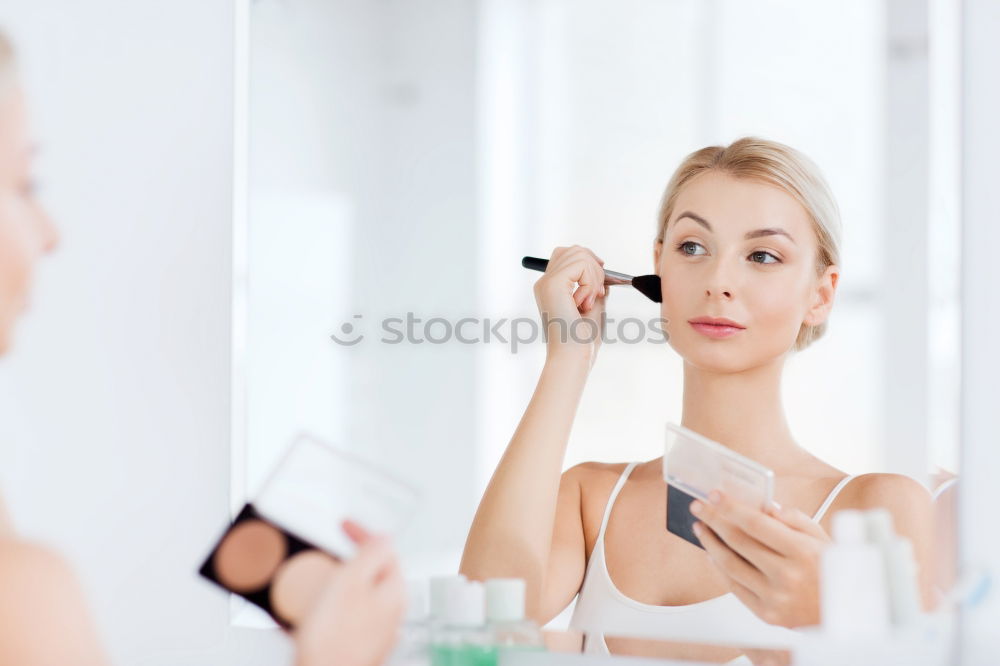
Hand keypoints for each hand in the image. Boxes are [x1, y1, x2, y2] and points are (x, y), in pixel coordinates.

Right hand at [294, 520, 405, 665]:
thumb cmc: (335, 640)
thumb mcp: (351, 582)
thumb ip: (371, 555)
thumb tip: (385, 536)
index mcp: (395, 593)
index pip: (386, 550)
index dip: (363, 533)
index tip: (345, 525)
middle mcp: (391, 614)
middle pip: (373, 574)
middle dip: (349, 560)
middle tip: (330, 553)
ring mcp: (375, 632)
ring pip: (357, 597)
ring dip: (337, 585)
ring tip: (316, 584)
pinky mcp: (357, 646)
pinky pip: (344, 617)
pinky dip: (328, 608)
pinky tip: (311, 613)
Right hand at [532, 245, 608, 365]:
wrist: (573, 357)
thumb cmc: (582, 341)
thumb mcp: (593, 307)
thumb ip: (595, 287)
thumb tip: (603, 270)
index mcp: (550, 289)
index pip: (567, 255)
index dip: (588, 261)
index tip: (600, 282)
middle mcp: (544, 283)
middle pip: (573, 250)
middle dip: (594, 266)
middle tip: (598, 292)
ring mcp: (547, 282)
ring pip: (579, 254)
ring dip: (594, 276)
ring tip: (591, 300)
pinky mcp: (554, 284)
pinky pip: (581, 265)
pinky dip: (591, 282)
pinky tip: (586, 302)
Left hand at [689, 491, 831, 627]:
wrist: (851, 617)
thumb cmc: (837, 571)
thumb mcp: (823, 539)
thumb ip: (794, 520)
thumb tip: (764, 508)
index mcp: (802, 552)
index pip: (755, 523)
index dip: (730, 507)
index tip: (714, 495)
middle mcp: (786, 576)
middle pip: (738, 542)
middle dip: (713, 520)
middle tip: (699, 506)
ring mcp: (775, 598)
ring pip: (730, 565)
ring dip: (710, 543)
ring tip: (701, 528)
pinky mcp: (767, 615)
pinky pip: (735, 587)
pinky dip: (720, 568)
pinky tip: (712, 554)